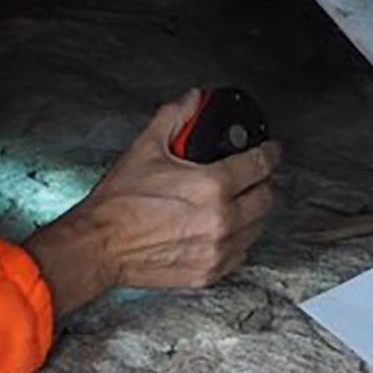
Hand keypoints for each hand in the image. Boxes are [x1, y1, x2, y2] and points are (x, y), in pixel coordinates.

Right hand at [26, 89, 281, 318]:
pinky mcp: (209, 272)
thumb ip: (174, 118)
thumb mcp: (145, 148)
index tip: (271, 149)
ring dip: (251, 212)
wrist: (100, 245)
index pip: (259, 164)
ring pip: (256, 227)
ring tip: (236, 202)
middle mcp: (222, 220)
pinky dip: (238, 240)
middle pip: (265, 197)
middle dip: (262, 182)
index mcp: (212, 186)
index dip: (270, 152)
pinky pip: (240, 253)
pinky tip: (224, 230)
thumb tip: (192, 99)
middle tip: (252, 176)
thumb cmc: (119, 203)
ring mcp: (218, 249)